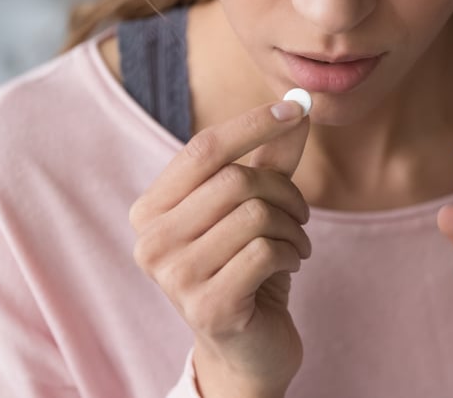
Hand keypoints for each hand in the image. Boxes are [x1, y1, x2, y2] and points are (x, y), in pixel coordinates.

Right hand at [130, 100, 310, 397]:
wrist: (247, 349)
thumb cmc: (246, 269)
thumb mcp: (254, 208)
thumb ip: (269, 159)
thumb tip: (300, 104)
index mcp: (152, 210)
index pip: (204, 148)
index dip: (254, 123)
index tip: (296, 108)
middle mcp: (151, 242)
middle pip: (235, 180)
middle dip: (285, 192)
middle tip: (301, 214)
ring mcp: (175, 277)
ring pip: (255, 215)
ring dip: (292, 226)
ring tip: (294, 244)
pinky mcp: (207, 306)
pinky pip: (265, 251)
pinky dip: (291, 252)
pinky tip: (289, 265)